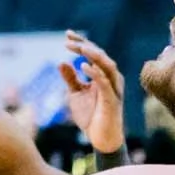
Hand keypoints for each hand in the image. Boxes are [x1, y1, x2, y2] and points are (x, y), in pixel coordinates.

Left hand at [59, 30, 125, 154]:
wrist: (100, 139)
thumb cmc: (91, 116)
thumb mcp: (75, 94)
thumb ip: (70, 78)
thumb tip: (61, 62)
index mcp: (103, 76)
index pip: (94, 54)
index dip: (82, 43)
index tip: (67, 34)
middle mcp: (111, 79)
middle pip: (101, 56)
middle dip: (85, 46)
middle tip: (68, 41)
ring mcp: (113, 89)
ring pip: (108, 66)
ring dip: (93, 55)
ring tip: (79, 48)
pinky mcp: (112, 100)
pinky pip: (106, 83)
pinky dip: (95, 73)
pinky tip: (83, 66)